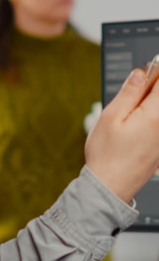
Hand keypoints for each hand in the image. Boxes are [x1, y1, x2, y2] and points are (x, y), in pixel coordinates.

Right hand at [85, 68, 158, 201]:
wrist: (110, 188)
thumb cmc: (106, 155)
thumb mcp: (111, 116)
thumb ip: (129, 92)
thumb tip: (140, 73)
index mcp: (155, 115)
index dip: (154, 72)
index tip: (143, 74)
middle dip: (151, 92)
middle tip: (134, 94)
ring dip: (149, 106)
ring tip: (130, 115)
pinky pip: (158, 127)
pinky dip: (150, 121)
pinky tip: (134, 129)